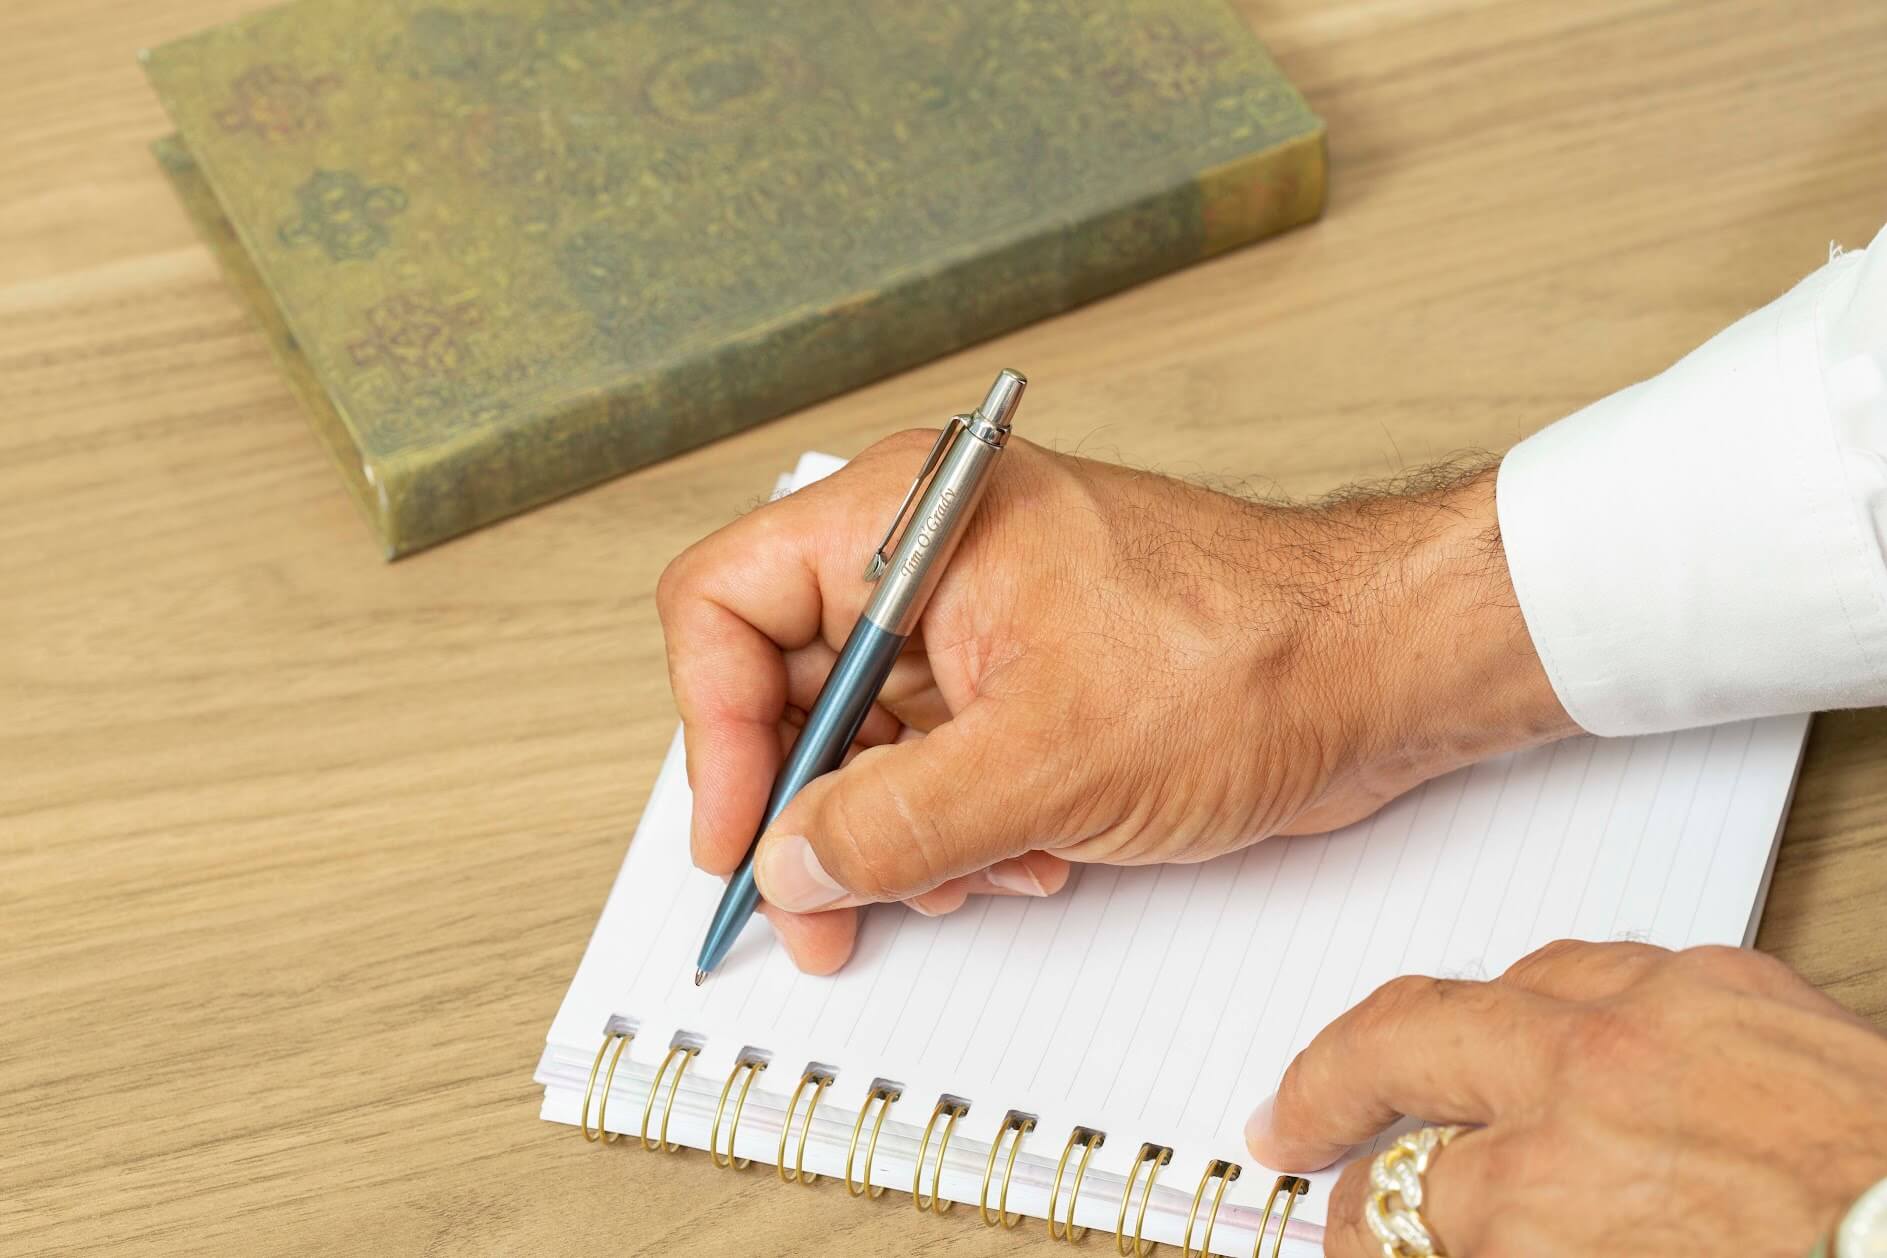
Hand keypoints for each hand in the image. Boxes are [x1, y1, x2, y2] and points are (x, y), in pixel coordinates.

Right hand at [657, 430, 1571, 971]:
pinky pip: (934, 763)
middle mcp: (925, 556)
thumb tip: (789, 866)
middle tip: (818, 911)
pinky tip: (1026, 858)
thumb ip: (892, 824)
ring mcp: (974, 618)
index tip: (737, 838)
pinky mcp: (1020, 676)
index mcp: (908, 520)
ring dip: (898, 834)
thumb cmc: (1249, 658)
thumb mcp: (1046, 763)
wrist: (1380, 672)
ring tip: (968, 877)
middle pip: (785, 687)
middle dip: (812, 811)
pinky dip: (957, 828)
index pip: (726, 603)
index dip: (712, 731)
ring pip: (861, 743)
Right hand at [1245, 940, 1886, 1256]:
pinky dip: (1565, 1004)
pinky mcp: (1738, 982)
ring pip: (1500, 984)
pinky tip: (1556, 1034)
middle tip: (1292, 1122)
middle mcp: (1593, 1085)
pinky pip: (1612, 968)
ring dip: (1446, 1030)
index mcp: (1557, 1199)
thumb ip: (1510, 1250)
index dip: (1357, 1235)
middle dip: (1325, 1086)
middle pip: (1400, 1043)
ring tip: (1416, 1064)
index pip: (1396, 1206)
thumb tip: (1437, 1237)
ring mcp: (1665, 1015)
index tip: (1352, 1245)